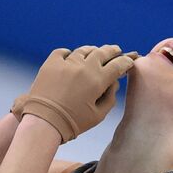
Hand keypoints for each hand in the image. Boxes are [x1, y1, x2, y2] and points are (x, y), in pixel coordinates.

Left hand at [10, 45, 137, 143]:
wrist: (44, 122)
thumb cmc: (73, 122)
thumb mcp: (98, 115)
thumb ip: (110, 97)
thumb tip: (114, 82)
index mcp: (98, 80)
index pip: (118, 64)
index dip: (126, 62)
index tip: (128, 61)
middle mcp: (84, 67)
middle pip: (103, 52)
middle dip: (113, 51)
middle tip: (116, 51)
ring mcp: (67, 63)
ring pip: (84, 50)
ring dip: (92, 51)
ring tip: (95, 52)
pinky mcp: (51, 63)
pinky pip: (63, 52)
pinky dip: (69, 54)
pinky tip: (71, 58)